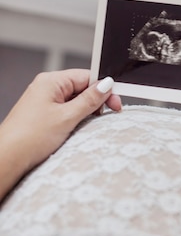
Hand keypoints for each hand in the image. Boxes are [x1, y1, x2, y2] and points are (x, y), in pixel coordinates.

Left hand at [0, 69, 121, 202]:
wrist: (6, 160)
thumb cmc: (29, 138)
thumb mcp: (67, 117)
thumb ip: (90, 100)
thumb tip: (106, 84)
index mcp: (51, 81)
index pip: (86, 76)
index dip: (103, 89)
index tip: (115, 103)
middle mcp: (46, 87)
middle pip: (81, 87)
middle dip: (95, 101)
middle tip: (107, 115)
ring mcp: (42, 101)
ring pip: (74, 100)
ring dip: (85, 111)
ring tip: (88, 125)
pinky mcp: (41, 114)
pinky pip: (65, 110)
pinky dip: (74, 118)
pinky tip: (77, 128)